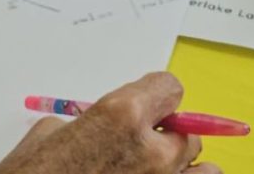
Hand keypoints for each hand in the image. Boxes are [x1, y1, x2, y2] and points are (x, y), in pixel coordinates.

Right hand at [0, 73, 215, 173]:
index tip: (147, 106)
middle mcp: (151, 151)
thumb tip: (98, 128)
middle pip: (188, 132)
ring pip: (206, 170)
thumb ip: (86, 125)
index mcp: (121, 116)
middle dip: (167, 138)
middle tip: (141, 149)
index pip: (170, 88)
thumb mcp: (47, 137)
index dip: (156, 97)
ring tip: (159, 172)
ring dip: (186, 169)